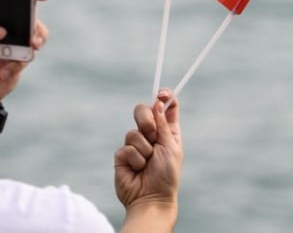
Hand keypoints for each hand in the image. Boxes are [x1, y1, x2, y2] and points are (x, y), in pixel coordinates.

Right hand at [114, 89, 182, 215]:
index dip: (164, 97)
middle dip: (146, 120)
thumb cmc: (166, 176)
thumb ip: (162, 125)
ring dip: (143, 148)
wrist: (151, 199)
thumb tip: (157, 102)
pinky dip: (135, 159)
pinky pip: (126, 147)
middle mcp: (151, 135)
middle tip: (152, 134)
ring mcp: (135, 144)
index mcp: (167, 132)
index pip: (165, 108)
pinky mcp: (122, 155)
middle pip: (142, 111)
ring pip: (133, 131)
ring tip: (147, 163)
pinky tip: (137, 170)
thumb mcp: (170, 147)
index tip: (162, 94)